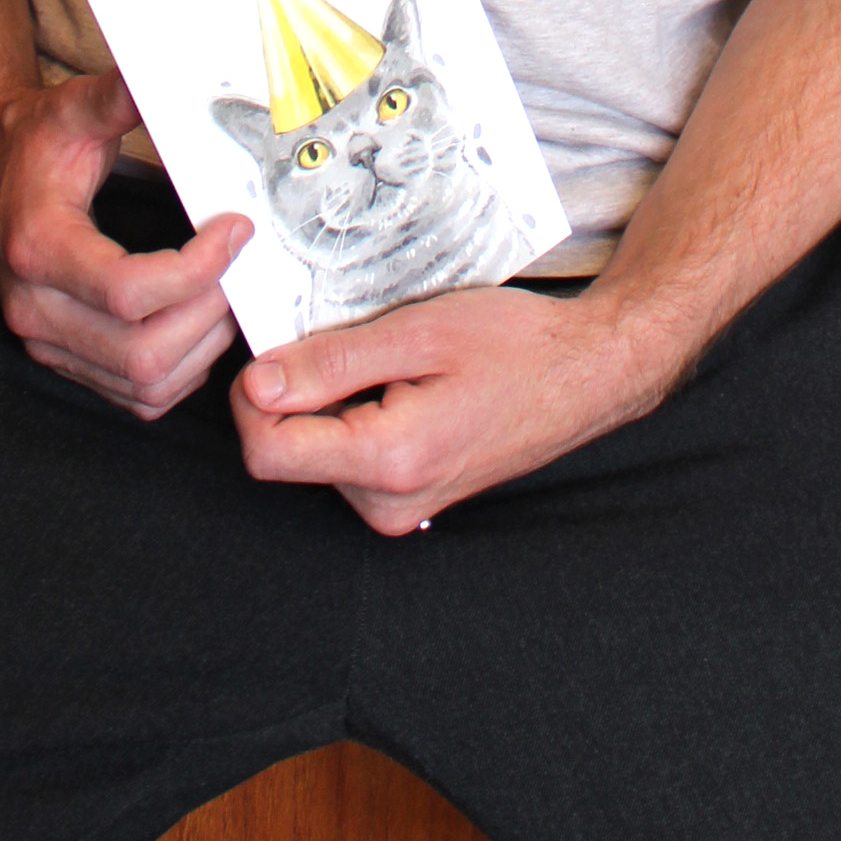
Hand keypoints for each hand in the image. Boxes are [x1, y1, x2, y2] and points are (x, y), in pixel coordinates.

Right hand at [0, 71, 250, 417]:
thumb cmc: (31, 142)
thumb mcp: (72, 108)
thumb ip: (119, 96)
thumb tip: (164, 80)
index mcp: (37, 247)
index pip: (126, 290)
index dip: (195, 269)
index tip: (234, 230)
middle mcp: (35, 307)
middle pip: (141, 351)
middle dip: (208, 313)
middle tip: (241, 267)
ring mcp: (46, 341)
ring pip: (143, 383)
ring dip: (202, 346)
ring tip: (228, 291)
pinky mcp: (63, 358)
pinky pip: (135, 395)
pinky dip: (181, 370)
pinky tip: (200, 323)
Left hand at [231, 282, 655, 534]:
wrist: (587, 374)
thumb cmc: (517, 345)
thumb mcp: (418, 332)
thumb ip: (331, 364)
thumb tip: (256, 384)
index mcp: (389, 461)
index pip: (268, 452)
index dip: (253, 396)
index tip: (277, 347)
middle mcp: (390, 502)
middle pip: (290, 452)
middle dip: (297, 392)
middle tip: (345, 338)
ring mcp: (403, 508)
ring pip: (319, 453)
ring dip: (330, 402)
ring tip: (389, 359)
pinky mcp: (411, 500)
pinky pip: (352, 459)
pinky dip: (356, 415)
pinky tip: (401, 382)